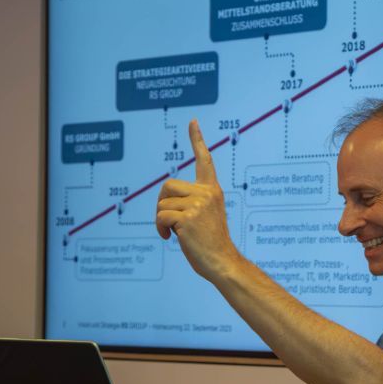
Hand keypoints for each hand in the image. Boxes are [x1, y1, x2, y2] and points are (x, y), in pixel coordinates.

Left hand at [155, 119, 239, 278]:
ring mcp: (198, 205)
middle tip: (170, 220)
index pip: (204, 160)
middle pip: (167, 186)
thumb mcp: (204, 216)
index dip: (197, 140)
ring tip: (174, 232)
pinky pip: (160, 216)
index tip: (193, 122)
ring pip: (162, 203)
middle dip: (162, 203)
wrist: (222, 262)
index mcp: (212, 190)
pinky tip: (171, 238)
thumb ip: (191, 201)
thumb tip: (165, 200)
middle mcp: (207, 193)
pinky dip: (160, 229)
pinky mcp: (187, 218)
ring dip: (161, 220)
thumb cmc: (211, 242)